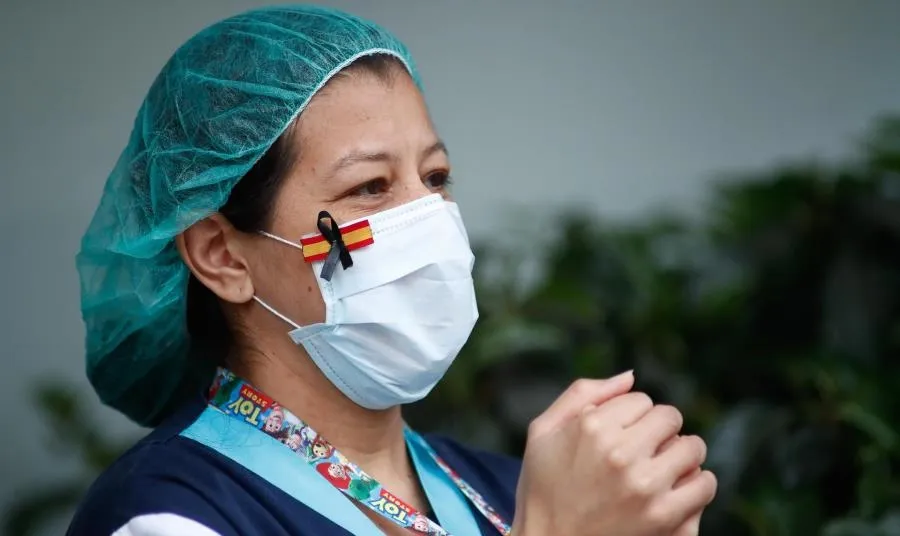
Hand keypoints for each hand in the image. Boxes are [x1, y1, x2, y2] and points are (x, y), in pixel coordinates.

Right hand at [511, 372, 716, 535]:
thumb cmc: (542, 491)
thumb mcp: (542, 433)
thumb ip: (581, 394)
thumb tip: (630, 376)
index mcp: (591, 427)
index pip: (640, 399)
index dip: (630, 417)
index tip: (617, 437)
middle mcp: (620, 453)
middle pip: (669, 417)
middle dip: (658, 431)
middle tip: (641, 453)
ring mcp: (645, 486)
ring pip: (692, 447)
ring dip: (680, 456)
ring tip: (660, 471)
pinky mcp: (665, 518)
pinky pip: (705, 483)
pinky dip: (696, 485)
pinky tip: (674, 491)